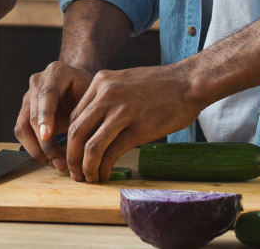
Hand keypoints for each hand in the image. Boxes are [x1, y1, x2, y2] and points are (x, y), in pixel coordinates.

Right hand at [13, 61, 93, 174]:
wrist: (78, 82)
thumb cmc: (88, 89)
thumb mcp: (92, 95)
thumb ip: (87, 113)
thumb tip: (88, 143)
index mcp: (56, 72)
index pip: (47, 95)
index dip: (46, 116)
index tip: (48, 136)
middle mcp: (38, 81)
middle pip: (32, 115)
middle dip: (45, 142)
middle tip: (61, 162)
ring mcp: (28, 95)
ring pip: (23, 126)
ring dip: (37, 150)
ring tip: (57, 164)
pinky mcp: (24, 110)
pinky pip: (22, 132)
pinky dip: (34, 148)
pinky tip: (50, 159)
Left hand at [64, 65, 206, 182]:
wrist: (188, 83)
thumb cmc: (160, 85)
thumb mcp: (125, 81)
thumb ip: (108, 98)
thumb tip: (96, 125)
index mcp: (100, 81)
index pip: (74, 116)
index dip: (71, 140)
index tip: (75, 153)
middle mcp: (106, 95)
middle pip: (75, 132)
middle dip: (72, 156)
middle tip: (75, 171)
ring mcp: (121, 112)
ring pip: (90, 146)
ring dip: (86, 167)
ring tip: (89, 177)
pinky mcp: (137, 129)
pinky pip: (111, 153)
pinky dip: (104, 168)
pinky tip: (105, 174)